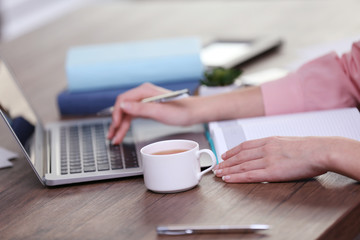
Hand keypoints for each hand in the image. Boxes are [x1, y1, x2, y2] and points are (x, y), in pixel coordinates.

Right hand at [107, 83, 195, 143]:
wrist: (193, 112)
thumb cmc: (181, 111)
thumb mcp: (160, 111)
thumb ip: (140, 109)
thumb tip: (123, 106)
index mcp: (145, 91)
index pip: (123, 100)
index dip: (116, 114)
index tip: (115, 126)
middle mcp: (143, 94)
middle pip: (123, 107)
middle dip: (116, 122)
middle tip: (111, 135)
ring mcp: (145, 101)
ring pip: (127, 113)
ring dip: (120, 125)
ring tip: (114, 138)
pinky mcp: (148, 107)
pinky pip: (133, 115)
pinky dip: (127, 124)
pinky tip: (123, 131)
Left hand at [214, 136, 330, 182]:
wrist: (321, 150)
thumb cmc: (311, 147)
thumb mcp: (289, 141)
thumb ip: (277, 146)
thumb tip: (273, 150)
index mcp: (270, 140)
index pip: (245, 145)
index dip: (232, 150)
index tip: (225, 154)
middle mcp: (265, 148)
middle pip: (240, 155)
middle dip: (226, 161)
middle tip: (216, 166)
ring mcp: (268, 159)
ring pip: (241, 165)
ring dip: (228, 169)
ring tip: (218, 173)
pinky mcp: (272, 172)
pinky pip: (249, 175)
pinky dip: (236, 177)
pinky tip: (228, 179)